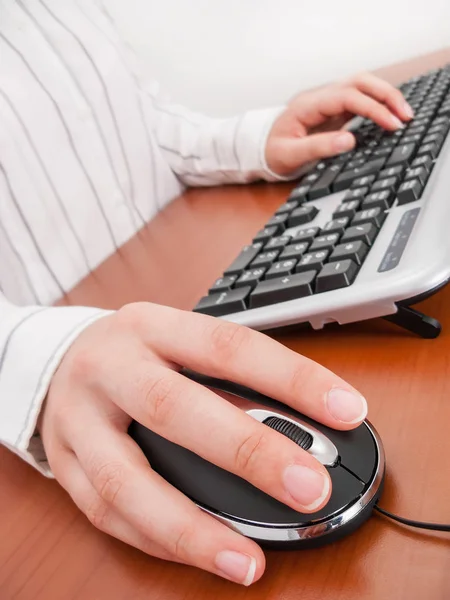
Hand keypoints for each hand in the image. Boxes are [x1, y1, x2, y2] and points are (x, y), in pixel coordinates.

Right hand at [39, 303, 366, 584]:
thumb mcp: (178, 339)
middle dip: (247, 453)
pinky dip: (159, 541)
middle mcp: (111, 367)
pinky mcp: (63, 463)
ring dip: (191, 527)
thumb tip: (305, 424)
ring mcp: (79, 418)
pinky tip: (202, 554)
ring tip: (248, 561)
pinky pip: (107, 513)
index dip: (290, 379)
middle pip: (174, 409)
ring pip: (126, 481)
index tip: (346, 410)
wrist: (57, 359)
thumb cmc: (136, 352)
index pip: (228, 347)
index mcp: (151, 327)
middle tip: (308, 488)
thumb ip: (230, 376)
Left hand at [265, 72, 413, 175]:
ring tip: (404, 115)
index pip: (348, 97)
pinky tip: (389, 117)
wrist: (260, 149)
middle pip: (359, 82)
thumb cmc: (272, 152)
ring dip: (384, 97)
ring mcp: (327, 103)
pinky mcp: (333, 112)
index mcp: (309, 105)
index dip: (373, 108)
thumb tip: (349, 140)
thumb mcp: (291, 155)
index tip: (391, 124)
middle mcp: (320, 98)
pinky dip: (377, 105)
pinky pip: (359, 101)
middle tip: (406, 116)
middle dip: (386, 95)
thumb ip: (319, 147)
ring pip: (362, 87)